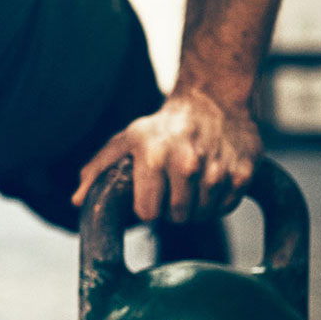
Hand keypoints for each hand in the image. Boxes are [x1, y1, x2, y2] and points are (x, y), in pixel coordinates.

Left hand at [72, 93, 262, 223]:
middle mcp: (186, 164)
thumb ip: (98, 169)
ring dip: (197, 206)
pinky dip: (219, 201)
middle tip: (174, 187)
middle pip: (177, 218)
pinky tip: (212, 180)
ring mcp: (217, 170)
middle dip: (173, 208)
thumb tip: (77, 201)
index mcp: (153, 158)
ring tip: (193, 182)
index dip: (148, 207)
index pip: (148, 213)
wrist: (212, 100)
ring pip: (203, 216)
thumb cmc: (163, 125)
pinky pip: (227, 207)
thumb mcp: (126, 140)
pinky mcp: (243, 174)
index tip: (152, 194)